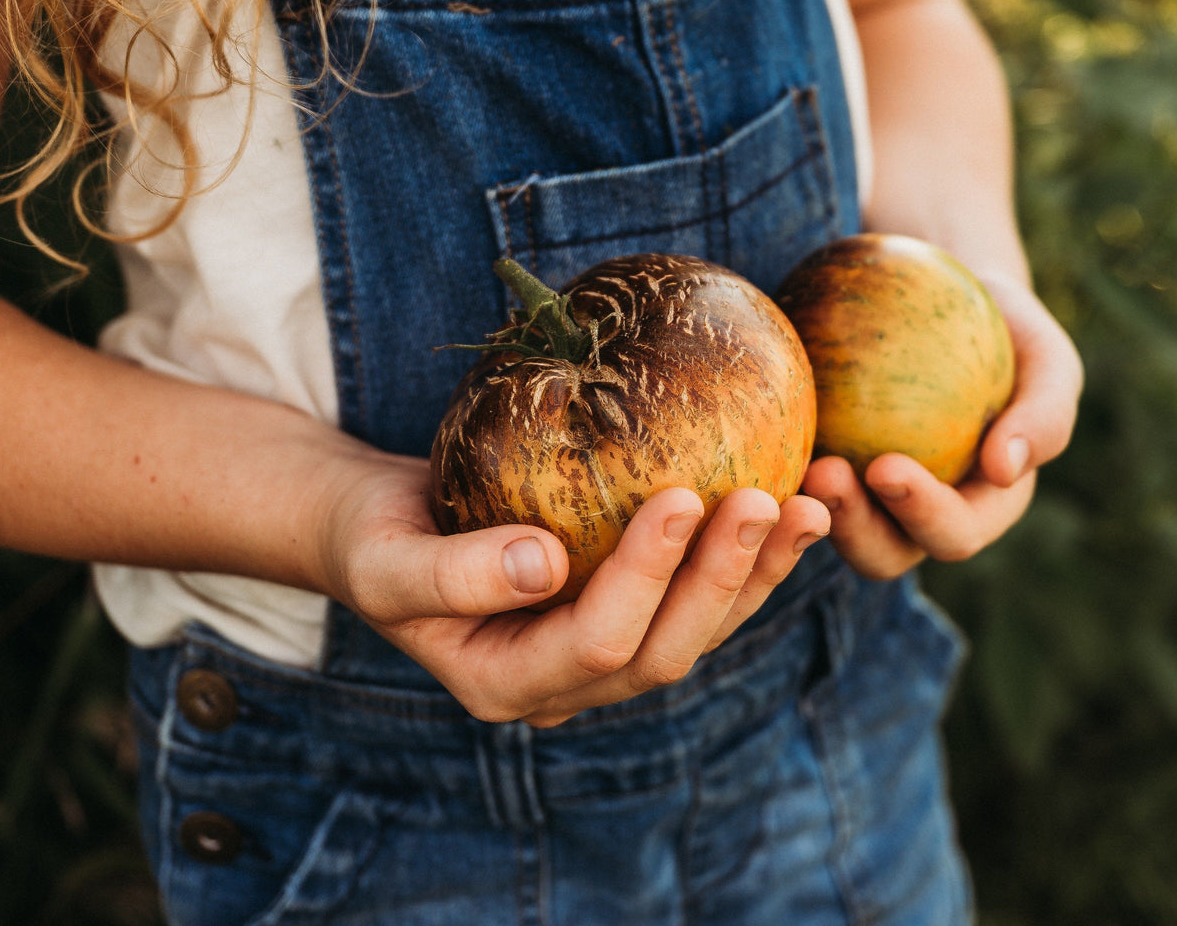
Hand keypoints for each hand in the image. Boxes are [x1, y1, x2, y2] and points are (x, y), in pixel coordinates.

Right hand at [317, 455, 829, 726]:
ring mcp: (599, 654)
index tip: (682, 494)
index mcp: (506, 682)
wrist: (381, 526)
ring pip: (696, 630)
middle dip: (721, 578)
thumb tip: (543, 565)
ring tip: (803, 506)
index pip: (596, 642)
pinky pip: (694, 597)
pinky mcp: (623, 610)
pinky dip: (744, 561)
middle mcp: (565, 683)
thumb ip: (450, 574)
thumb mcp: (387, 558)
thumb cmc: (373, 536)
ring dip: (754, 574)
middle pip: (665, 649)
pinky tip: (786, 509)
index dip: (646, 576)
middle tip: (766, 500)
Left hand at [801, 276, 1082, 579]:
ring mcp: (864, 500)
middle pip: (882, 551)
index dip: (921, 514)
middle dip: (852, 525)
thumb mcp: (1047, 360)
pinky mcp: (819, 468)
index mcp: (979, 510)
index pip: (952, 533)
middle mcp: (917, 520)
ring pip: (828, 528)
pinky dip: (775, 467)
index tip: (886, 467)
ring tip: (789, 464)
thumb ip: (1044, 414)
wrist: (947, 305)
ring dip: (807, 507)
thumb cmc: (1010, 332)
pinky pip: (792, 478)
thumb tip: (1006, 468)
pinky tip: (754, 430)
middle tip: (824, 474)